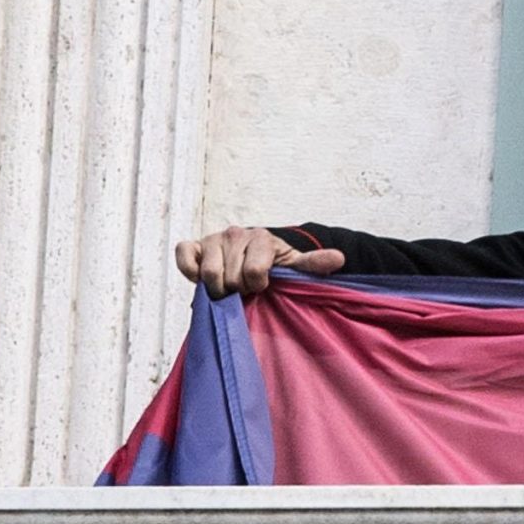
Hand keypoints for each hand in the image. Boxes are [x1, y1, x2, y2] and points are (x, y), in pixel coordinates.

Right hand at [174, 225, 346, 296]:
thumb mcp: (294, 267)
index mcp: (261, 238)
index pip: (254, 272)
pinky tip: (203, 278)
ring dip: (218, 287)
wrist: (251, 259)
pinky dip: (191, 271)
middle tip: (244, 288)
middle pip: (229, 277)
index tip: (262, 286)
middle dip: (238, 290)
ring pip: (209, 273)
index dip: (257, 286)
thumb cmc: (273, 267)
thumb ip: (312, 265)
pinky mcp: (193, 245)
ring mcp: (212, 238)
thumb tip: (339, 258)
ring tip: (228, 285)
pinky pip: (184, 256)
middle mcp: (235, 234)